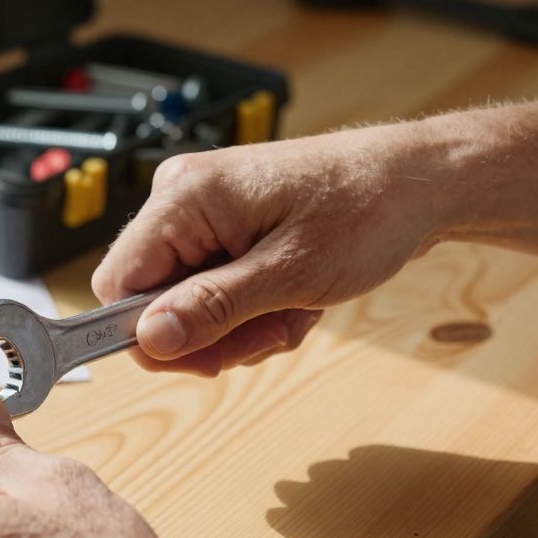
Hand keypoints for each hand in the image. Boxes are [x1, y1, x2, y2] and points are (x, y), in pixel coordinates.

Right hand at [93, 123, 449, 374]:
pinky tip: (295, 300)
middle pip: (153, 299)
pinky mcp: (224, 226)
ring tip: (294, 311)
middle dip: (211, 331)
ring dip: (240, 325)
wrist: (418, 182)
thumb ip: (212, 308)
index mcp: (184, 196)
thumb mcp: (290, 273)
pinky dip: (253, 308)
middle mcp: (182, 197)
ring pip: (187, 302)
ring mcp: (203, 213)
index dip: (150, 332)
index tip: (205, 355)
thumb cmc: (367, 209)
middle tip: (270, 334)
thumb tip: (149, 339)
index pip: (118, 283)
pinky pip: (213, 288)